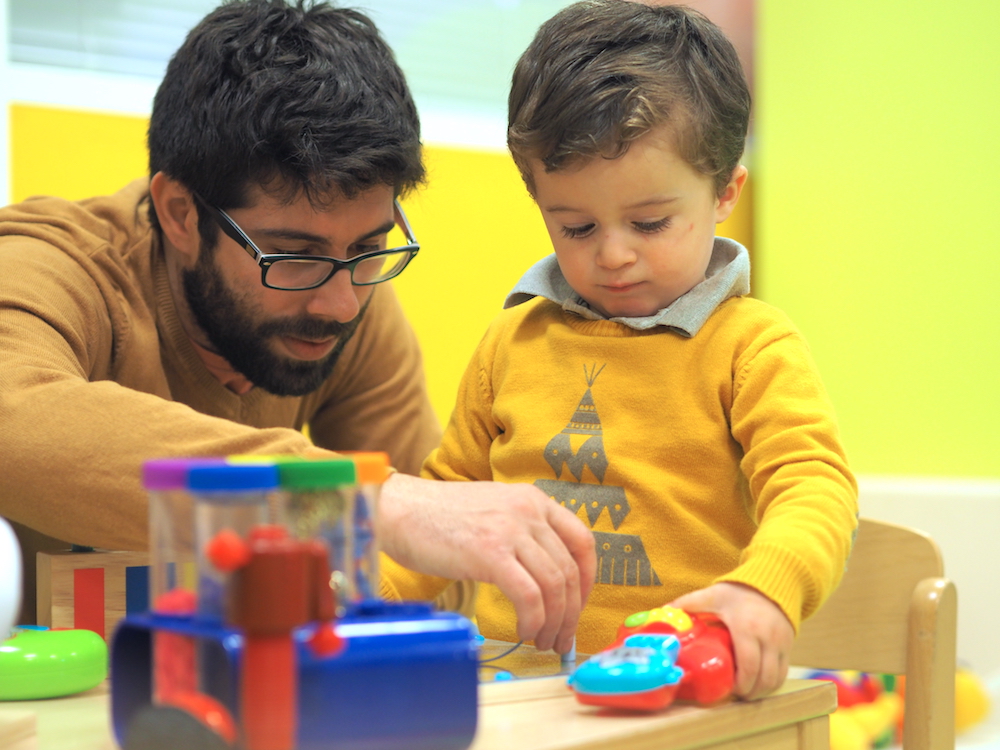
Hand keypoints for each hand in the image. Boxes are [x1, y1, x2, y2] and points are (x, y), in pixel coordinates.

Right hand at [378, 473, 595, 653]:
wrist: (399, 511)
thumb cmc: (439, 519)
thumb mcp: (494, 511)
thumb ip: (523, 533)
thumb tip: (548, 581)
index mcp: (533, 499)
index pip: (583, 542)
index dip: (588, 581)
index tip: (577, 607)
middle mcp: (528, 510)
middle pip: (571, 570)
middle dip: (571, 613)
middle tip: (561, 637)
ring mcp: (510, 529)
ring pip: (554, 586)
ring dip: (553, 622)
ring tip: (541, 640)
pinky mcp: (490, 552)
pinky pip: (529, 596)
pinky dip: (533, 620)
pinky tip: (523, 631)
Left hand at [669, 582, 793, 699]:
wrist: (770, 582)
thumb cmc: (738, 591)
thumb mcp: (713, 595)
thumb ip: (689, 603)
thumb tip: (663, 611)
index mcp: (747, 628)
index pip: (748, 664)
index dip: (740, 683)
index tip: (730, 689)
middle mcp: (768, 638)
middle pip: (764, 677)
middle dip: (750, 692)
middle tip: (736, 695)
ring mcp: (781, 643)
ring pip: (776, 678)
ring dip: (762, 690)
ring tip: (747, 692)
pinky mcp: (789, 645)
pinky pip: (784, 672)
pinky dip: (772, 683)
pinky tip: (760, 684)